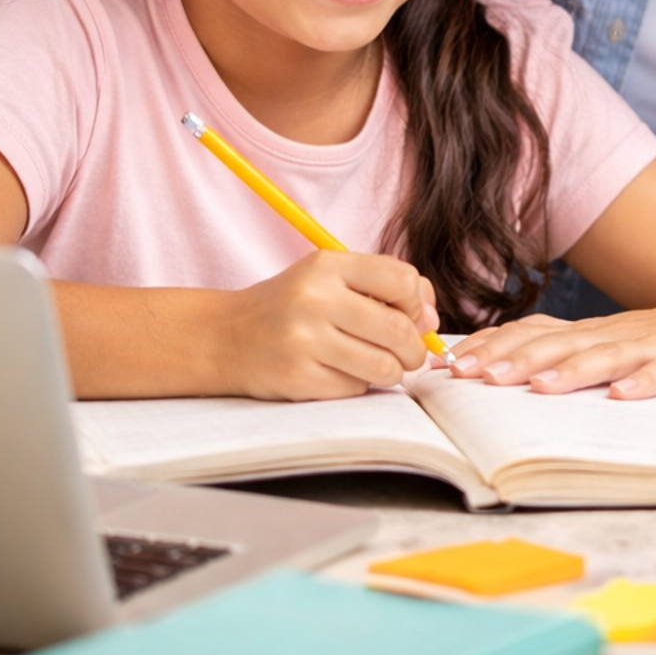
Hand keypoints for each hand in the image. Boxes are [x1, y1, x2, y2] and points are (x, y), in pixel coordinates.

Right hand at [220, 252, 439, 400]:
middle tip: (407, 354)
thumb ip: (383, 287)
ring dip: (391, 372)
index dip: (418, 303)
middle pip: (400, 329)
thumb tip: (431, 320)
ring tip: (377, 365)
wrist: (225, 337)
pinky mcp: (298, 378)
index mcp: (327, 265)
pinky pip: (356, 389)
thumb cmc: (290, 306)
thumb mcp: (329, 278)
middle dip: (413, 349)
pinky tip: (338, 372)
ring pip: (384, 366)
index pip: (403, 280)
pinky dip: (358, 385)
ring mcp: (304, 340)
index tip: (411, 315)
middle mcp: (315, 299)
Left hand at [449, 282, 655, 398]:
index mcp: (605, 332)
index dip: (498, 345)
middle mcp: (625, 334)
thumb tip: (526, 375)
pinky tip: (624, 396)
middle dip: (514, 359)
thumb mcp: (631, 344)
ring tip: (534, 385)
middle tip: (472, 375)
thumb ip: (587, 356)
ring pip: (608, 357)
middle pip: (562, 344)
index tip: (455, 360)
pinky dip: (647, 383)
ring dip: (569, 371)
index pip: (540, 332)